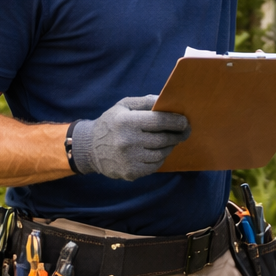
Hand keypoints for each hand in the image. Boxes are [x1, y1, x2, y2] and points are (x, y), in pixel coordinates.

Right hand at [69, 95, 189, 181]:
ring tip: (170, 140)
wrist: (90, 148)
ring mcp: (129, 159)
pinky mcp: (131, 173)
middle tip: (185, 132)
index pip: (159, 121)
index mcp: (126, 122)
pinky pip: (155, 166)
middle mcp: (127, 141)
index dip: (176, 121)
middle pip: (163, 139)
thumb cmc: (111, 123)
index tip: (185, 121)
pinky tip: (157, 151)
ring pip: (161, 153)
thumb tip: (166, 103)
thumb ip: (145, 102)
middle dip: (178, 135)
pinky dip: (160, 158)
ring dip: (169, 147)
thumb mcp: (123, 106)